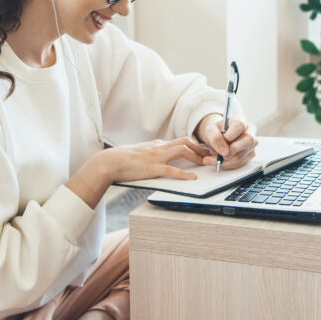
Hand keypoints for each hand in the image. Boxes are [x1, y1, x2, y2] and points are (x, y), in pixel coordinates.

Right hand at [68, 137, 213, 207]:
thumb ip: (153, 152)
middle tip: (211, 156)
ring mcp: (156, 157)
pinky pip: (171, 170)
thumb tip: (162, 154)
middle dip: (200, 148)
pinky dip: (184, 174)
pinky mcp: (152, 168)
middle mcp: (159, 147)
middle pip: (185, 142)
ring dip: (197, 157)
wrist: (109, 162)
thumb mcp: (141, 152)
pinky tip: (192, 179)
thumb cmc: (123, 160)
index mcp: (157, 144)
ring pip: (182, 151)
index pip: (181, 140)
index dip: (195, 145)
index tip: (205, 151)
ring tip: (206, 164)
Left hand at [195, 113, 257, 170]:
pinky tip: (220, 162)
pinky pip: (241, 162)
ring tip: (213, 160)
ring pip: (245, 154)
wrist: (216, 137)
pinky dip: (229, 165)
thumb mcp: (210, 131)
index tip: (222, 140)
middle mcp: (249, 130)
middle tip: (221, 155)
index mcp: (239, 119)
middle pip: (249, 140)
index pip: (240, 126)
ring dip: (227, 161)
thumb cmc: (215, 131)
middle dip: (233, 150)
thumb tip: (224, 152)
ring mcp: (252, 143)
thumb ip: (215, 138)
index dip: (230, 135)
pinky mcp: (250, 154)